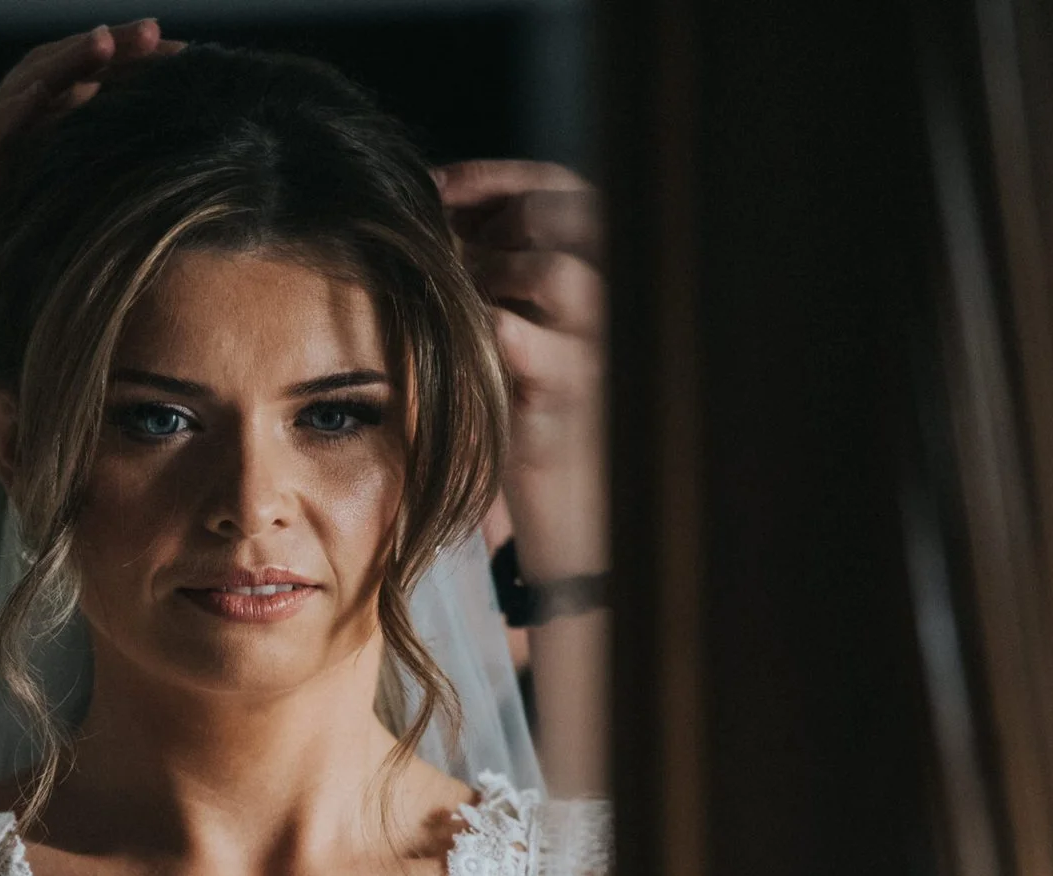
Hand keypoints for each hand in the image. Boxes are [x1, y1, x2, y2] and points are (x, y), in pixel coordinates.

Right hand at [0, 19, 178, 372]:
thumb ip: (119, 194)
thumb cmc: (35, 295)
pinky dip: (11, 111)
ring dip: (63, 62)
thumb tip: (189, 172)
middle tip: (154, 30)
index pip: (89, 82)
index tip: (186, 54)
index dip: (133, 64)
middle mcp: (12, 139)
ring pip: (20, 90)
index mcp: (44, 143)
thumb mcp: (91, 233)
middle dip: (107, 47)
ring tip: (106, 43)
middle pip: (59, 72)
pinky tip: (43, 92)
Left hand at [436, 160, 605, 580]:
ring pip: (558, 272)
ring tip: (451, 299)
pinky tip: (443, 340)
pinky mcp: (566, 402)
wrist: (575, 521)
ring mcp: (600, 351)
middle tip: (435, 238)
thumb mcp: (519, 337)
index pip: (569, 188)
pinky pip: (516, 341)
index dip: (500, 175)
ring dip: (490, 272)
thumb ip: (497, 277)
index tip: (434, 185)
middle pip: (568, 214)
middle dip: (492, 215)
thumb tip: (438, 214)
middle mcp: (618, 305)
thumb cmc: (532, 423)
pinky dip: (474, 328)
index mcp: (608, 276)